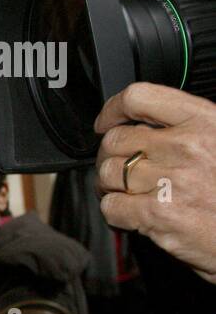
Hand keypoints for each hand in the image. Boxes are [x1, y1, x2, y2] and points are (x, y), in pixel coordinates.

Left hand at [95, 82, 215, 283]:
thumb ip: (191, 130)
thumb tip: (147, 126)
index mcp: (207, 122)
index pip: (140, 97)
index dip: (113, 109)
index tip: (107, 122)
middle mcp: (188, 147)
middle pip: (115, 140)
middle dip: (110, 156)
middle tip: (121, 170)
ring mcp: (171, 180)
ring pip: (108, 173)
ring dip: (110, 186)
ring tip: (128, 194)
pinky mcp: (158, 214)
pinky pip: (111, 206)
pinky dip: (115, 213)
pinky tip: (133, 216)